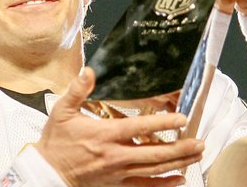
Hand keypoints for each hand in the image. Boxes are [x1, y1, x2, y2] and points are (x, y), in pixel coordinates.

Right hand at [34, 67, 204, 186]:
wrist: (47, 173)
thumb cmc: (56, 141)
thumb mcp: (62, 111)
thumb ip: (77, 90)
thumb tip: (88, 71)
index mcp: (104, 135)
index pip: (139, 128)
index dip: (162, 123)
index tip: (182, 119)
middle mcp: (115, 156)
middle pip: (154, 153)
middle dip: (180, 148)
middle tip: (200, 142)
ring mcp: (118, 173)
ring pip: (154, 170)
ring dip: (178, 163)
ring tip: (196, 155)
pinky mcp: (116, 185)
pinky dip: (163, 185)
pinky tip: (179, 179)